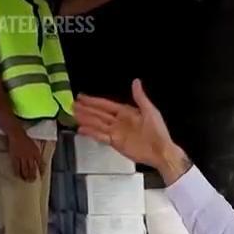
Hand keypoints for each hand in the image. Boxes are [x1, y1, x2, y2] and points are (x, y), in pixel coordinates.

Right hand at [8, 131, 42, 181]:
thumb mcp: (35, 147)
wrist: (17, 134)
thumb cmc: (26, 140)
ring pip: (25, 169)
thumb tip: (39, 162)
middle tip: (32, 181)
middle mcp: (30, 156)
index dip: (41, 170)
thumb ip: (36, 155)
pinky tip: (18, 176)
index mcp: (36, 153)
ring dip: (25, 176)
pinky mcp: (15, 157)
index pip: (41, 164)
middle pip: (32, 168)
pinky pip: (16, 166)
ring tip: (26, 180)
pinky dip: (17, 172)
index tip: (41, 176)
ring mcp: (22, 157)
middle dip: (33, 176)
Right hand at [76, 79, 190, 182]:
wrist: (161, 151)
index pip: (106, 104)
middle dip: (85, 109)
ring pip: (97, 124)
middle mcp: (119, 122)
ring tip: (73, 115)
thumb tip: (136, 82)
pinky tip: (82, 129)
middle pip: (98, 114)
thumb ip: (140, 97)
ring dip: (85, 119)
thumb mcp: (150, 111)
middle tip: (72, 105)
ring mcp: (116, 132)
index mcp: (127, 112)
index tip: (82, 97)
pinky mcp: (116, 143)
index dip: (93, 101)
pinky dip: (91, 133)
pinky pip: (100, 136)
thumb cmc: (158, 132)